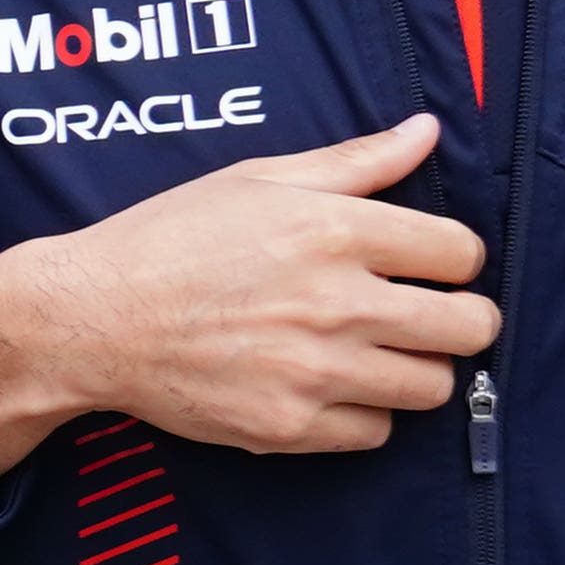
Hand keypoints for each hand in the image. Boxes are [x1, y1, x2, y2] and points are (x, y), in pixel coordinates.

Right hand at [0, 115, 493, 503]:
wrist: (94, 316)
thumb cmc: (170, 237)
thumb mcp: (258, 179)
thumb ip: (355, 161)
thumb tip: (425, 131)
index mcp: (335, 229)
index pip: (461, 253)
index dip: (454, 257)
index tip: (431, 264)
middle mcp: (338, 302)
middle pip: (470, 327)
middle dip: (462, 318)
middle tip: (428, 315)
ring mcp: (317, 371)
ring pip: (432, 386)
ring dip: (414, 368)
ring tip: (376, 351)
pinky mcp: (291, 426)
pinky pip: (376, 433)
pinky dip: (363, 414)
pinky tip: (329, 385)